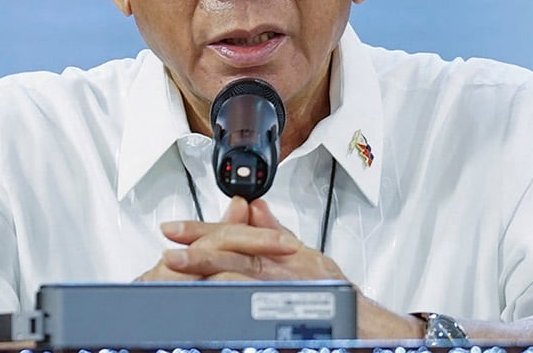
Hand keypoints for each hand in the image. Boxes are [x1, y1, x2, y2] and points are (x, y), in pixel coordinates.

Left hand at [136, 198, 418, 339]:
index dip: (200, 230)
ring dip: (203, 271)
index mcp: (274, 255)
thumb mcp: (307, 256)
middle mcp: (274, 270)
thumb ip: (275, 231)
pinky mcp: (279, 312)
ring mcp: (275, 292)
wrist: (363, 324)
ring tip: (176, 269)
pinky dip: (222, 299)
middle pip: (228, 252)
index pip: (231, 236)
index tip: (174, 229)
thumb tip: (255, 207)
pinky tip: (204, 298)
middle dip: (195, 249)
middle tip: (169, 247)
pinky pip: (245, 304)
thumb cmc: (338, 294)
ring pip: (232, 277)